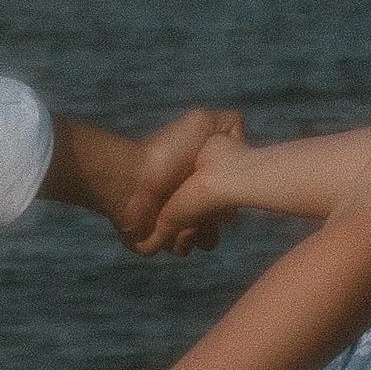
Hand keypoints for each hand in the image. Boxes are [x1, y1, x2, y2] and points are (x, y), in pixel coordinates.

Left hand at [118, 106, 243, 254]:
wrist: (131, 175)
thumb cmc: (166, 150)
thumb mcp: (203, 121)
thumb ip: (230, 125)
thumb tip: (239, 143)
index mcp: (202, 184)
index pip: (228, 204)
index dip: (227, 201)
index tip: (219, 190)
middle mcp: (188, 205)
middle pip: (218, 225)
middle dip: (213, 218)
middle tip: (200, 204)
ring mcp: (171, 224)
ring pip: (202, 241)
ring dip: (195, 230)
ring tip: (179, 214)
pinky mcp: (155, 240)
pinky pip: (177, 248)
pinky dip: (174, 238)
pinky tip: (164, 222)